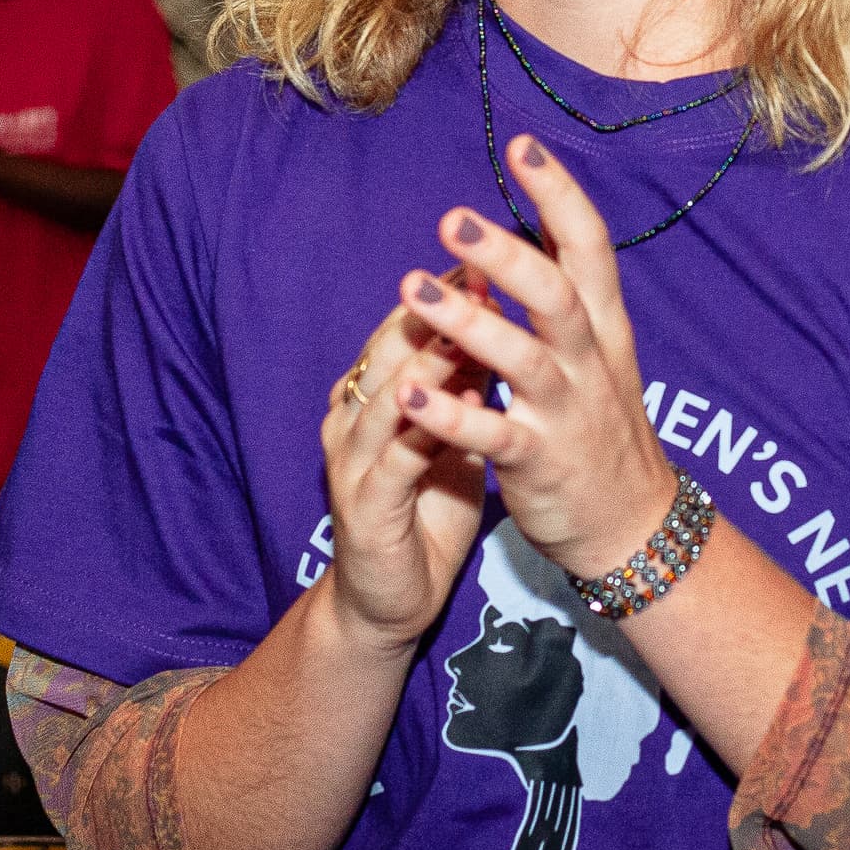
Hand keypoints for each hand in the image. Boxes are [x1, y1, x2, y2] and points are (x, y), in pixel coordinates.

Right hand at [316, 280, 495, 654]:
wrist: (389, 596)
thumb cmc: (425, 505)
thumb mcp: (452, 429)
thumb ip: (465, 377)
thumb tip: (498, 310)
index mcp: (373, 392)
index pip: (406, 326)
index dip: (448, 290)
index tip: (490, 253)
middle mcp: (352, 417)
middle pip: (389, 348)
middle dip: (432, 309)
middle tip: (476, 270)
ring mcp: (351, 461)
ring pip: (386, 396)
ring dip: (424, 362)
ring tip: (463, 327)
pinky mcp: (364, 507)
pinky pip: (394, 461)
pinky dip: (421, 431)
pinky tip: (453, 411)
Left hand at [386, 136, 682, 583]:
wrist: (631, 525)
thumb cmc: (600, 427)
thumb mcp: (595, 354)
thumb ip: (560, 299)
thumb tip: (514, 237)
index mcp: (603, 326)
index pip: (589, 247)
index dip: (559, 195)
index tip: (523, 145)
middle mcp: (589, 361)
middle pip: (556, 294)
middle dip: (507, 253)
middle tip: (450, 219)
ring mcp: (568, 412)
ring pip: (523, 359)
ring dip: (468, 323)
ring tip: (412, 289)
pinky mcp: (542, 462)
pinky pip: (495, 435)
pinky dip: (453, 415)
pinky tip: (410, 395)